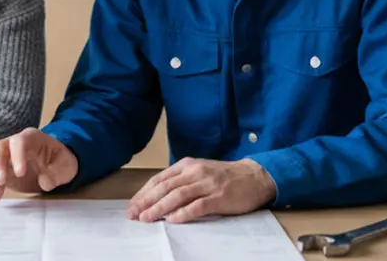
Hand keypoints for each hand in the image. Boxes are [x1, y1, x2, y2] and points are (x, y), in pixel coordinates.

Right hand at [0, 128, 78, 200]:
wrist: (55, 166)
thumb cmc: (60, 161)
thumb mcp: (66, 166)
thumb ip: (56, 174)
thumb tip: (45, 183)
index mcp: (32, 138)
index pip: (19, 141)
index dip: (17, 156)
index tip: (20, 173)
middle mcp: (15, 143)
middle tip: (1, 181)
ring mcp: (6, 155)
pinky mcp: (2, 169)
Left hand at [126, 158, 276, 222]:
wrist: (254, 176)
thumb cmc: (224, 177)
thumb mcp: (199, 172)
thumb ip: (180, 181)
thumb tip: (156, 197)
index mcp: (187, 165)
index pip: (159, 179)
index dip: (143, 193)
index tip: (132, 206)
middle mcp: (195, 172)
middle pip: (165, 188)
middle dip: (146, 202)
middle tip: (133, 214)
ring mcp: (207, 184)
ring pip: (178, 196)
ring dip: (160, 208)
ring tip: (147, 218)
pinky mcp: (219, 196)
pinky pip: (198, 205)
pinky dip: (183, 213)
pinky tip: (172, 220)